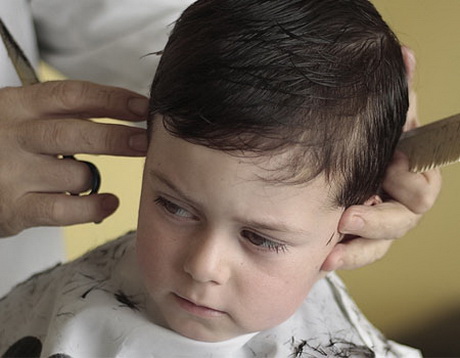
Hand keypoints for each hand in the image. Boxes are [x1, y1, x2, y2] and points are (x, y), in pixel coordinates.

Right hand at [0, 80, 148, 236]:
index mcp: (18, 105)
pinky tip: (109, 203)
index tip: (143, 107)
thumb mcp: (21, 116)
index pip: (73, 96)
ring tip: (94, 180)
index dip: (112, 99)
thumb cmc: (2, 144)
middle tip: (144, 142)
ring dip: (94, 178)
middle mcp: (14, 135)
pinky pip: (64, 209)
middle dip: (116, 137)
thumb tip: (125, 110)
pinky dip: (92, 208)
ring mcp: (12, 172)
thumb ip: (61, 112)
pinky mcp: (14, 208)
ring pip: (77, 174)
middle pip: (76, 133)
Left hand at [326, 47, 441, 269]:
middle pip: (403, 220)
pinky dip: (344, 257)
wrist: (328, 159)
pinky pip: (356, 254)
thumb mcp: (375, 118)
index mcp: (407, 172)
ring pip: (380, 244)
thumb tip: (406, 56)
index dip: (411, 179)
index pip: (423, 185)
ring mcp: (376, 219)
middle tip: (348, 217)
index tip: (391, 167)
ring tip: (333, 250)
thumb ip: (393, 93)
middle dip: (378, 219)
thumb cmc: (361, 138)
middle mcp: (396, 199)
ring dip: (359, 248)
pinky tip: (325, 260)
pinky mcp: (355, 237)